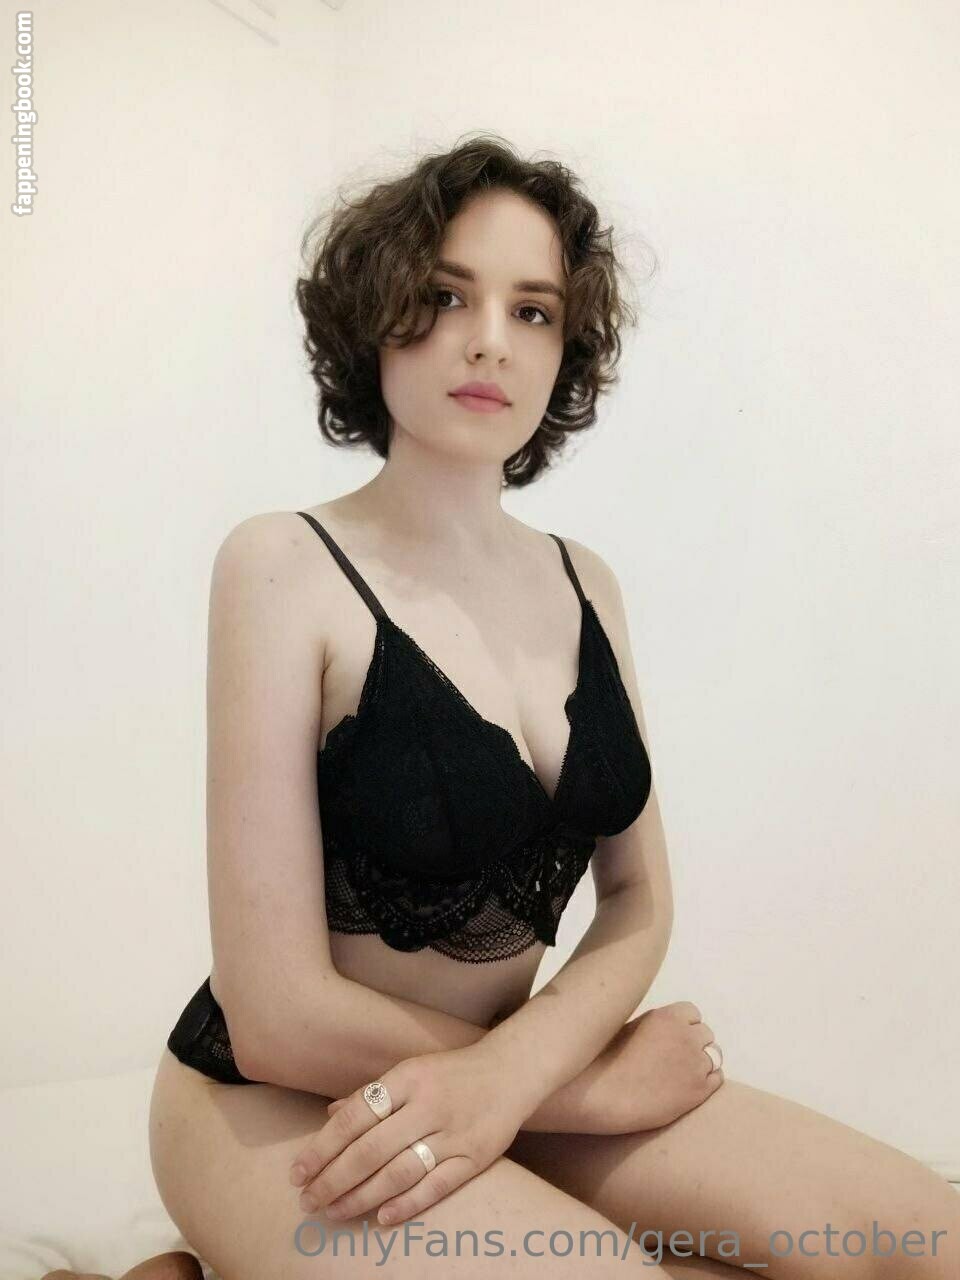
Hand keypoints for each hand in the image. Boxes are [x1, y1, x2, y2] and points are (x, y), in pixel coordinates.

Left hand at [288, 1043, 536, 1225]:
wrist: (511, 1070)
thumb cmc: (452, 1072)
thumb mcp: (410, 1071)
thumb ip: (372, 1094)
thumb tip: (331, 1115)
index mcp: (408, 1079)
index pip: (355, 1116)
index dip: (323, 1146)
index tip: (298, 1171)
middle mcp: (428, 1105)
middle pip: (371, 1149)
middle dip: (334, 1179)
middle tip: (309, 1201)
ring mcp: (453, 1133)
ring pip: (399, 1172)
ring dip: (362, 1196)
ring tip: (334, 1212)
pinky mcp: (475, 1157)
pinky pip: (437, 1186)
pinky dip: (407, 1204)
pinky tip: (381, 1218)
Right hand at [584, 1000, 724, 1132]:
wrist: (604, 1094)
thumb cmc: (608, 1059)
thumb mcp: (633, 1025)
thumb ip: (658, 1025)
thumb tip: (670, 1029)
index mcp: (669, 1016)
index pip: (693, 1013)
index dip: (683, 1025)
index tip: (672, 1037)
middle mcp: (687, 1036)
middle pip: (706, 1034)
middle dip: (693, 1043)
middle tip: (675, 1058)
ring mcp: (695, 1064)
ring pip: (714, 1056)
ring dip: (701, 1062)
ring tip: (680, 1073)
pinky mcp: (699, 1090)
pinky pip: (717, 1078)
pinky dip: (707, 1080)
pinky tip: (688, 1086)